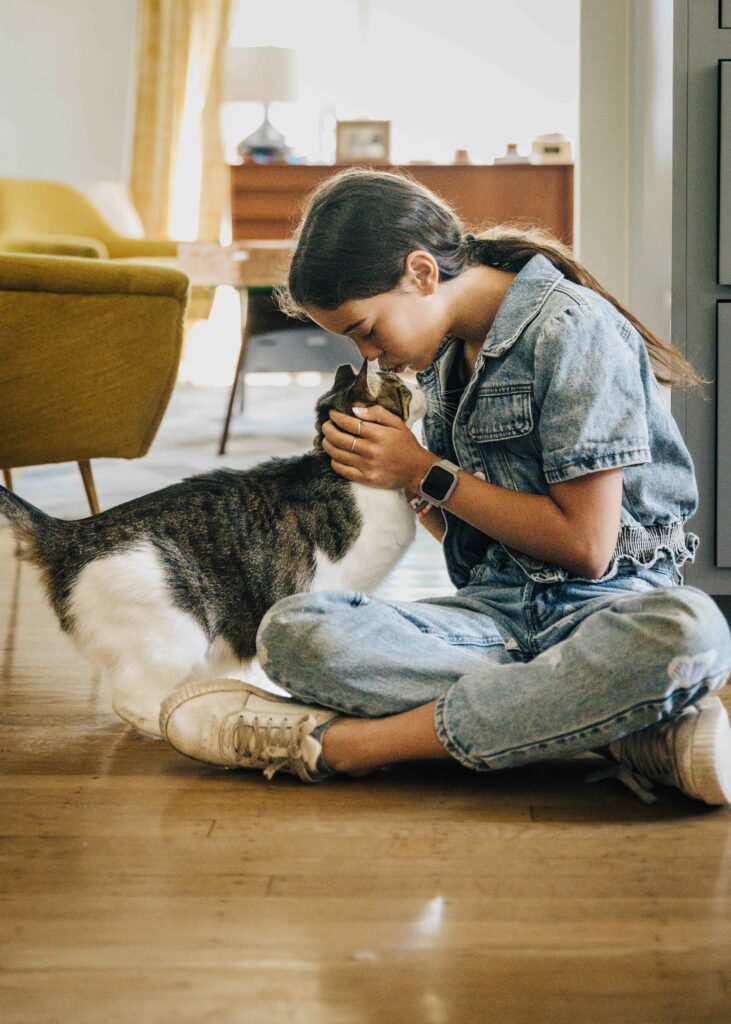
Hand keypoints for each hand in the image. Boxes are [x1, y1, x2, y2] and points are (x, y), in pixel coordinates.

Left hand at [321, 405, 435, 489]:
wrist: (417, 470)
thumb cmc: (406, 444)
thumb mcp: (397, 423)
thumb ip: (377, 413)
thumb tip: (354, 410)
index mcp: (378, 434)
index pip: (349, 423)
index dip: (336, 417)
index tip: (331, 414)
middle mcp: (371, 450)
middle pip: (339, 438)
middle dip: (328, 430)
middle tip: (325, 426)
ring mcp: (367, 466)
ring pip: (337, 454)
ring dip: (327, 445)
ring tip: (326, 439)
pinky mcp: (366, 479)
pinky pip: (342, 470)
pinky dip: (334, 462)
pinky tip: (334, 456)